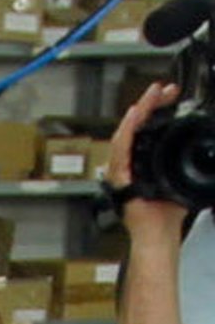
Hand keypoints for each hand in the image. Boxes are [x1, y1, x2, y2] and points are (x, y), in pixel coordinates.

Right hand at [108, 82, 189, 238]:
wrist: (158, 235)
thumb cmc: (167, 215)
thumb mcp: (183, 180)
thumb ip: (189, 164)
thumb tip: (210, 151)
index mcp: (145, 163)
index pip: (149, 130)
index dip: (159, 110)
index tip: (172, 95)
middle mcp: (131, 165)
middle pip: (137, 127)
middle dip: (150, 105)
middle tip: (162, 88)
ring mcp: (123, 171)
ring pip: (127, 134)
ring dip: (138, 112)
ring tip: (150, 96)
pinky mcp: (119, 179)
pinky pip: (120, 150)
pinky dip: (125, 132)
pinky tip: (132, 117)